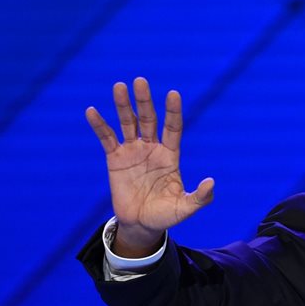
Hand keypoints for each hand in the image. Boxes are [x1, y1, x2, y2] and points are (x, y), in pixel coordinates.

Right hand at [86, 77, 213, 256]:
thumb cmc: (166, 215)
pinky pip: (106, 139)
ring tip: (119, 86)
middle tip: (140, 81)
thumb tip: (212, 182)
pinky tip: (92, 111)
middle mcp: (152, 149)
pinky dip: (99, 125)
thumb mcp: (186, 208)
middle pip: (148, 120)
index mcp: (171, 156)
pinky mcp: (115, 159)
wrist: (142, 224)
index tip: (173, 93)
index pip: (173, 128)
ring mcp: (133, 151)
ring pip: (127, 123)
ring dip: (123, 105)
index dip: (172, 112)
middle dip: (145, 101)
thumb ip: (200, 196)